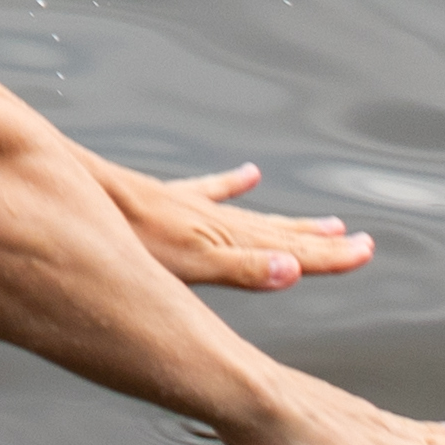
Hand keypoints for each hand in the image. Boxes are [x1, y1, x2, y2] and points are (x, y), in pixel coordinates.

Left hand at [92, 156, 369, 293]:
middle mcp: (216, 222)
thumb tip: (293, 270)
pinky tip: (248, 173)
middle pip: (279, 234)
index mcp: (226, 241)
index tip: (365, 253)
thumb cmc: (127, 234)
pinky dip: (231, 185)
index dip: (328, 257)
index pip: (290, 252)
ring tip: (323, 221)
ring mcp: (191, 208)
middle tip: (358, 241)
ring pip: (254, 217)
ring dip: (289, 223)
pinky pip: (208, 190)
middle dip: (320, 243)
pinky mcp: (163, 199)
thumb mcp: (188, 262)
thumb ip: (242, 268)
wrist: (79, 191)